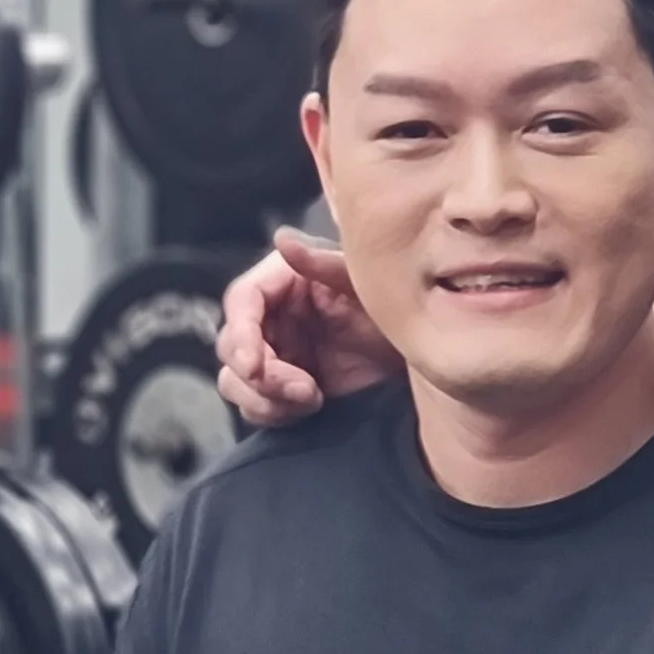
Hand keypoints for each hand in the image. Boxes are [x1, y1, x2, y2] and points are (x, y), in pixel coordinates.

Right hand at [215, 231, 399, 423]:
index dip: (241, 334)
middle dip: (261, 377)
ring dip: (265, 399)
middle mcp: (271, 316)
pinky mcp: (283, 387)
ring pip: (235, 381)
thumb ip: (325, 264)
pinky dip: (274, 414)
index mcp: (284, 281)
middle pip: (231, 347)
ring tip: (312, 400)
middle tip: (306, 390)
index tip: (254, 366)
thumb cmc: (396, 307)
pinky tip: (311, 408)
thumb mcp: (367, 285)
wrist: (421, 354)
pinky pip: (256, 405)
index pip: (241, 301)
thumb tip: (282, 240)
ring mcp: (275, 354)